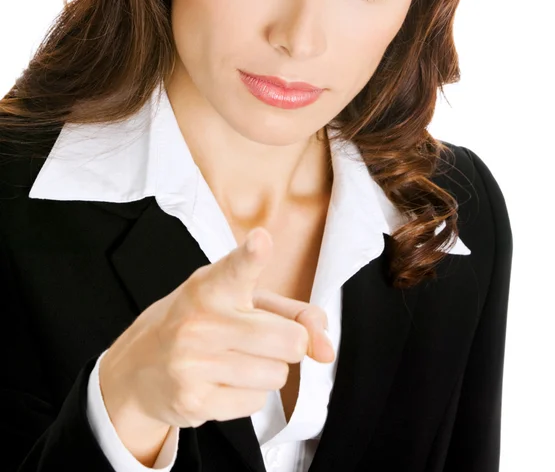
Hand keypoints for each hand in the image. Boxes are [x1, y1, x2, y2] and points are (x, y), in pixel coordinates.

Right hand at [99, 226, 333, 433]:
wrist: (138, 365)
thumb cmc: (202, 323)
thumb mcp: (242, 301)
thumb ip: (292, 313)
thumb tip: (327, 350)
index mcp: (212, 286)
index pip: (236, 268)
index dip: (252, 256)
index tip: (260, 241)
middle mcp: (201, 321)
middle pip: (290, 341)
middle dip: (289, 343)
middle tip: (262, 338)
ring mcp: (193, 362)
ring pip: (277, 375)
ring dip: (267, 371)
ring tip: (234, 359)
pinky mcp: (192, 400)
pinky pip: (256, 403)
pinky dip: (248, 394)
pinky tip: (220, 380)